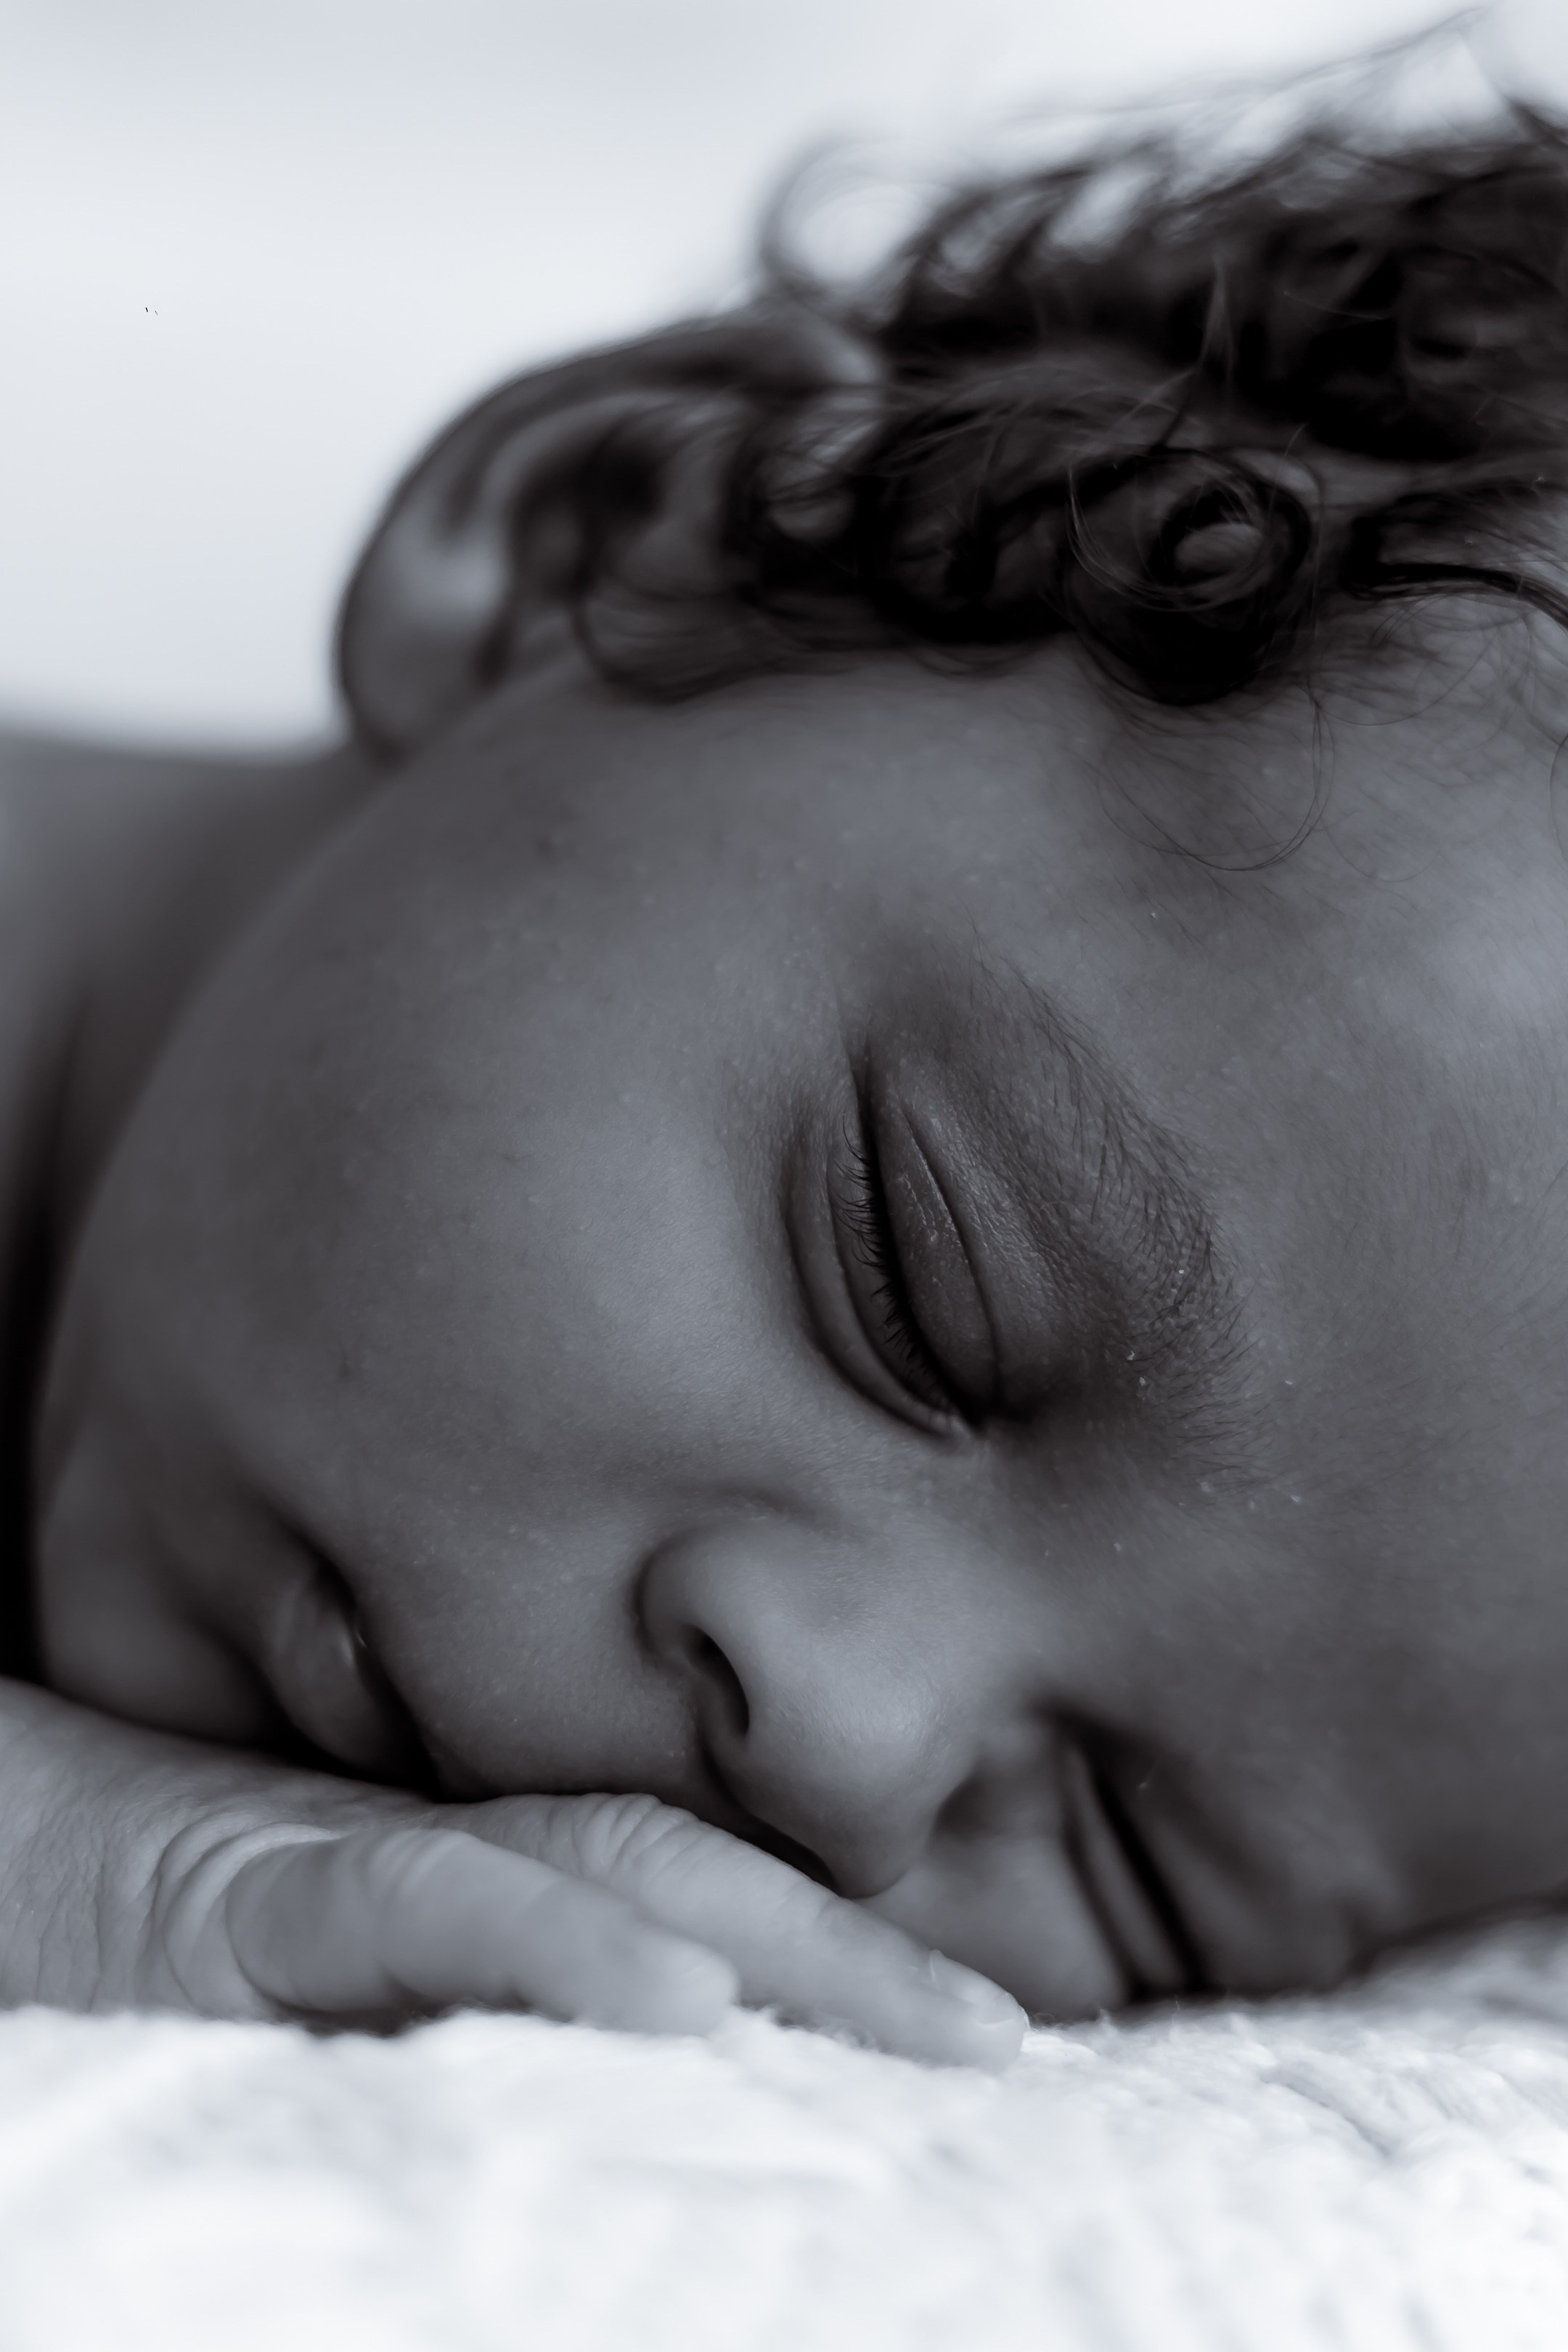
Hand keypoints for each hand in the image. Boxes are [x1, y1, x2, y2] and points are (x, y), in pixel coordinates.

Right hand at [0, 1683, 1024, 2067]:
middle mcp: (421, 1861)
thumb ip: (427, 2021)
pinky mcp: (236, 1888)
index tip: (955, 2037)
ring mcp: (340, 1866)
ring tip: (942, 2030)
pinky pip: (417, 1906)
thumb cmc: (79, 1931)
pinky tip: (681, 1998)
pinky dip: (557, 1946)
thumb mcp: (282, 2005)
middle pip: (680, 1876)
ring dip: (786, 1951)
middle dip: (853, 1962)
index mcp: (438, 1892)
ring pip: (601, 1875)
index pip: (660, 1900)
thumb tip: (618, 2079)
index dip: (817, 1958)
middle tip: (1011, 2046)